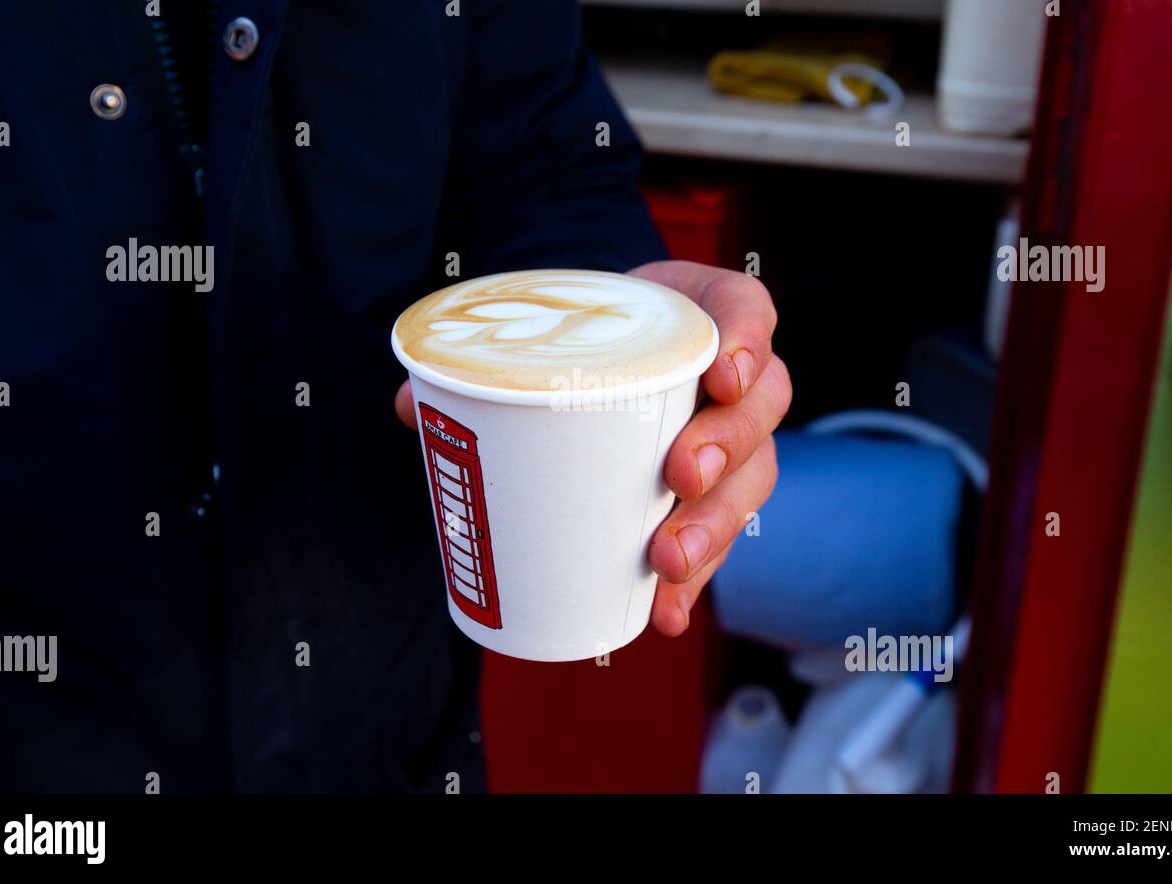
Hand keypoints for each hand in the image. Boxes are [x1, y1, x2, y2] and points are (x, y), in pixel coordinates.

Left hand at [392, 261, 791, 639]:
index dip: (747, 341)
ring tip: (666, 561)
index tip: (719, 375)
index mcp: (702, 314)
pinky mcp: (714, 495)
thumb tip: (410, 407)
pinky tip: (664, 611)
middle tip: (678, 477)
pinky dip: (694, 579)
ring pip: (752, 478)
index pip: (748, 310)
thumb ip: (491, 361)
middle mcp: (735, 377)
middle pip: (761, 408)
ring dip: (715, 525)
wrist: (603, 356)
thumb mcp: (553, 332)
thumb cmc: (587, 337)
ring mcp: (732, 438)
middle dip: (725, 447)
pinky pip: (721, 538)